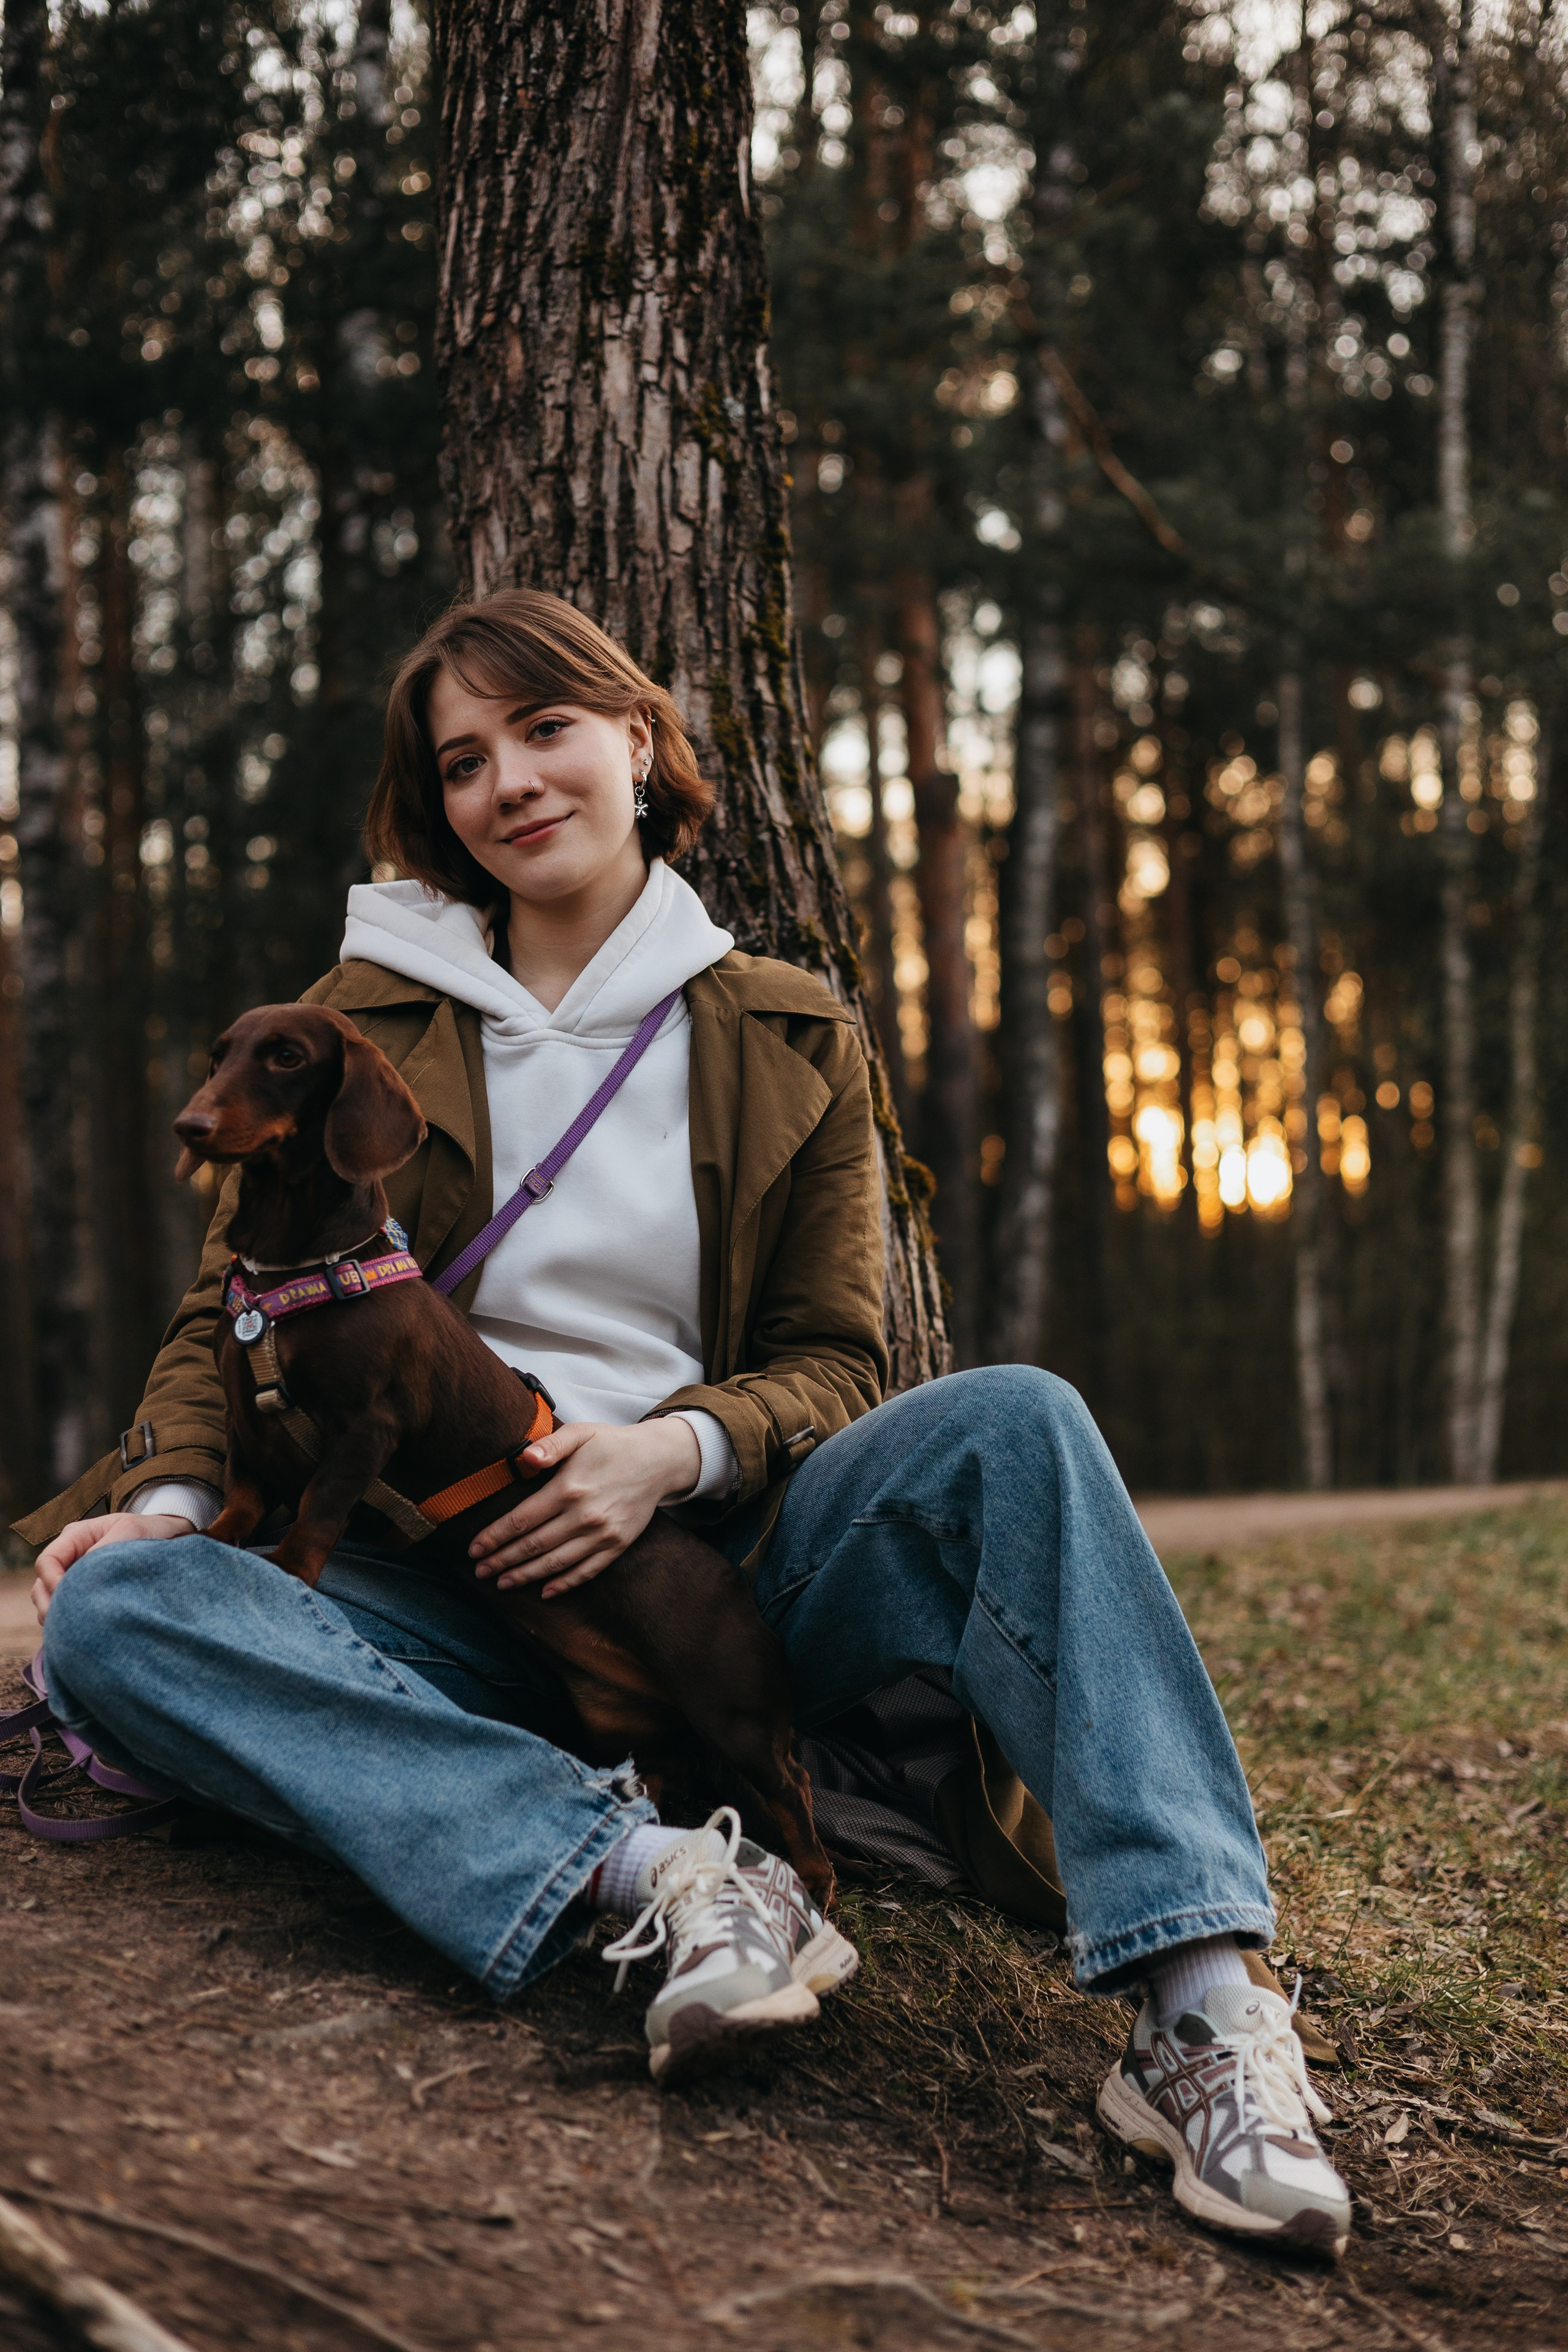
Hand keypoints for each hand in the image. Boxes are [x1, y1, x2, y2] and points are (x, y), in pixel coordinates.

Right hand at [31, 1512, 195, 1627]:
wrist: (169, 1537)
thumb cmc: (150, 1530)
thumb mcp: (132, 1531)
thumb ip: (107, 1550)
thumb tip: (84, 1578)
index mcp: (75, 1536)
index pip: (47, 1561)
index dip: (53, 1583)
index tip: (71, 1600)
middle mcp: (70, 1557)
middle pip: (42, 1585)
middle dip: (51, 1606)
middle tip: (67, 1626)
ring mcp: (74, 1575)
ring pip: (50, 1600)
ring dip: (60, 1616)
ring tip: (77, 1631)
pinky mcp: (86, 1593)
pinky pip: (67, 1610)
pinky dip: (71, 1622)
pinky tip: (86, 1632)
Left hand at [469, 1418, 700, 1598]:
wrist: (659, 1461)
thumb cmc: (612, 1444)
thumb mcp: (581, 1432)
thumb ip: (551, 1444)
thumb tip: (526, 1458)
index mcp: (569, 1488)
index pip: (522, 1520)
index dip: (495, 1537)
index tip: (474, 1549)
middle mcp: (584, 1516)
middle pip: (534, 1545)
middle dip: (503, 1560)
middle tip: (480, 1572)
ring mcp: (602, 1534)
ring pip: (556, 1562)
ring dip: (526, 1576)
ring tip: (503, 1583)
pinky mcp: (617, 1545)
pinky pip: (587, 1570)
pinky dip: (565, 1584)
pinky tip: (546, 1592)